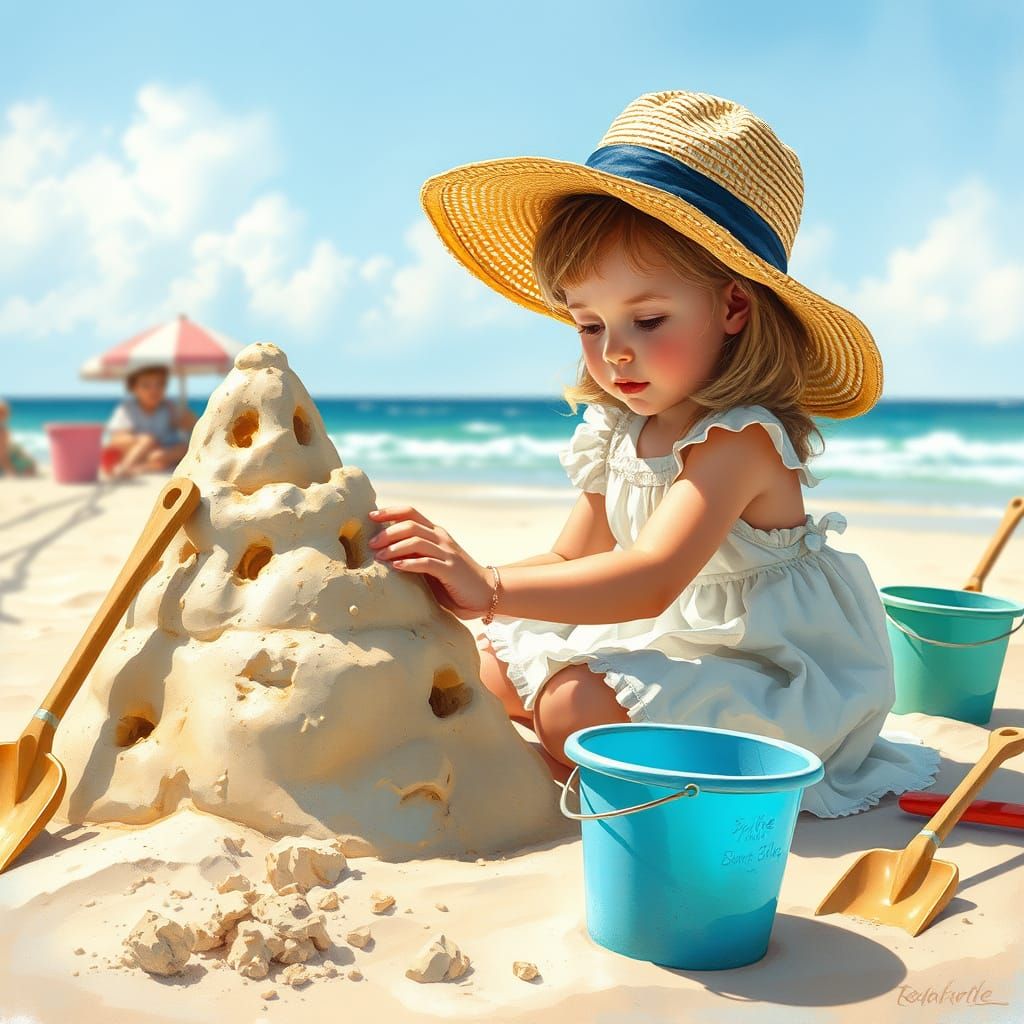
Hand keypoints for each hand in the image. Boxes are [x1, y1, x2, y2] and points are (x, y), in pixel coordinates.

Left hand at [367, 505, 493, 619]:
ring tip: (379, 556)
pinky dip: (409, 563)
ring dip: (394, 547)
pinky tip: (396, 567)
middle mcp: (441, 539)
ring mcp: (447, 553)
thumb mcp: (431, 562)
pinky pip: (427, 562)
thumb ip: (414, 554)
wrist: (485, 592)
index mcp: (436, 533)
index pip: (411, 512)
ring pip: (417, 541)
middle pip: (410, 525)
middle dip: (387, 532)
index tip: (370, 516)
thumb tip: (383, 551)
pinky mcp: (450, 570)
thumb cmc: (453, 580)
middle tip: (371, 544)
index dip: (390, 511)